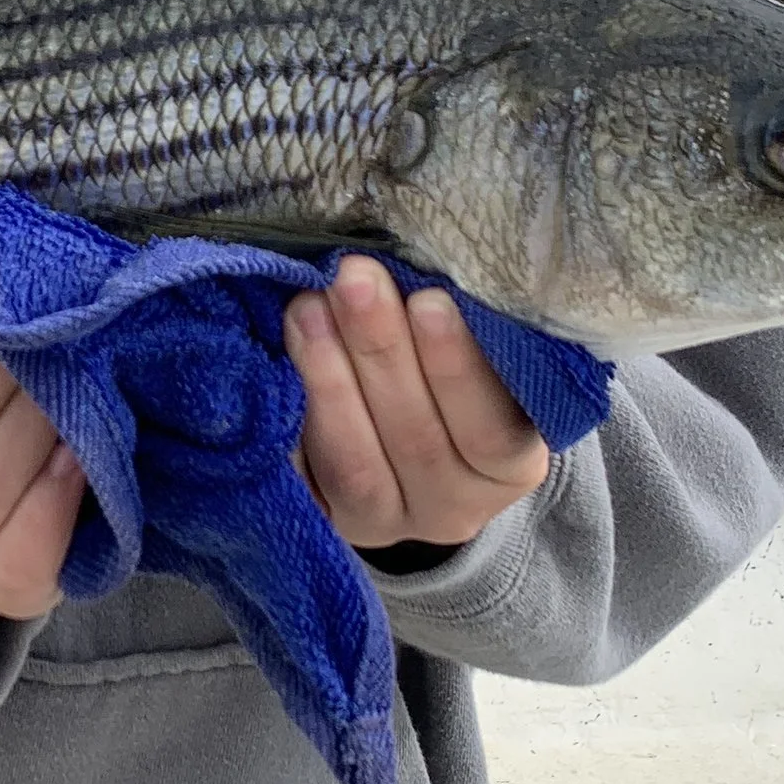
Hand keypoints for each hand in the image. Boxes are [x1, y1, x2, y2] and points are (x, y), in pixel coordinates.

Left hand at [286, 258, 549, 555]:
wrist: (397, 440)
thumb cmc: (445, 373)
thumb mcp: (475, 356)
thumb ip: (454, 322)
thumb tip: (409, 258)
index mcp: (509, 466)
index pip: (492, 431)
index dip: (460, 369)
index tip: (429, 301)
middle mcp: (454, 508)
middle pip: (417, 440)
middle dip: (380, 350)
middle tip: (354, 279)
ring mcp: (388, 523)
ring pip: (358, 468)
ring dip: (328, 380)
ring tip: (307, 308)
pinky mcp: (327, 525)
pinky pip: (305, 485)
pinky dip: (291, 421)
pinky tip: (273, 366)